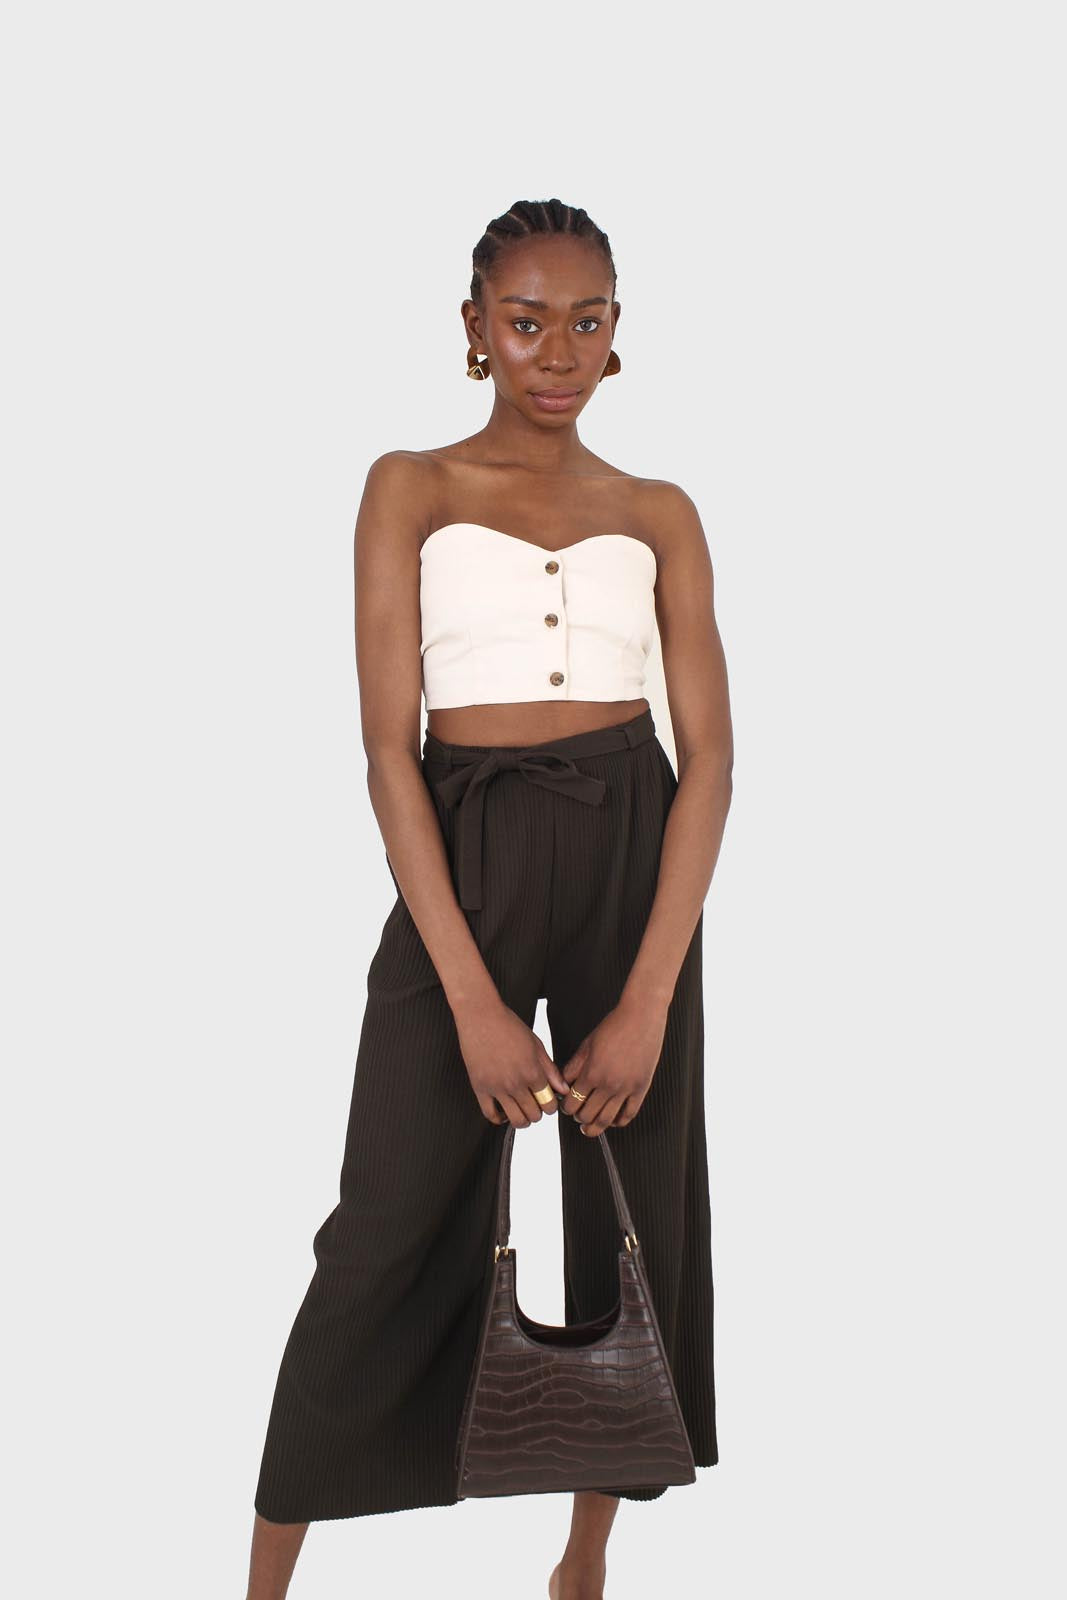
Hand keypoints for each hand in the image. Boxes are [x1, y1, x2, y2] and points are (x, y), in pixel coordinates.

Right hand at [454, 996, 571, 1128]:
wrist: (481, 1016)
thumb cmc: (509, 1025)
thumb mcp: (536, 1045)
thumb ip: (550, 1069)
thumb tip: (562, 1089)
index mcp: (532, 1071)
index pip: (549, 1103)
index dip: (551, 1106)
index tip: (547, 1101)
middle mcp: (516, 1083)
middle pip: (534, 1115)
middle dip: (538, 1113)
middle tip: (535, 1105)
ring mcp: (497, 1087)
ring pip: (515, 1120)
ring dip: (522, 1120)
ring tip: (522, 1111)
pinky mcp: (480, 1087)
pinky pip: (490, 1114)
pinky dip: (499, 1119)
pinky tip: (504, 1112)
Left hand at [558, 996, 668, 1134]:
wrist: (641, 1016)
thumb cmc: (614, 1026)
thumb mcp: (587, 1045)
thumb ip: (574, 1067)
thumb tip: (564, 1084)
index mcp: (592, 1073)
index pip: (572, 1103)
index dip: (566, 1108)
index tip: (567, 1106)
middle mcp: (608, 1085)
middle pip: (587, 1115)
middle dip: (578, 1118)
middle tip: (577, 1116)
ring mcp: (626, 1088)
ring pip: (607, 1120)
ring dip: (595, 1128)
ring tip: (590, 1128)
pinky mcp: (641, 1088)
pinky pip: (629, 1114)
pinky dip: (619, 1122)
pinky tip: (613, 1121)